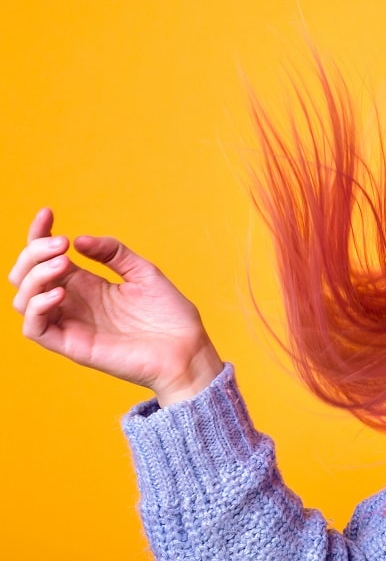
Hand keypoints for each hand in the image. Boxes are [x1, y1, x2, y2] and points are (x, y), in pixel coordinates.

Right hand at [9, 208, 223, 405]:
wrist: (187, 348)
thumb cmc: (169, 314)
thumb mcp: (143, 272)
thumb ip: (113, 253)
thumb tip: (78, 240)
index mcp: (86, 284)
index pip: (46, 257)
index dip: (39, 234)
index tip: (48, 212)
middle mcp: (73, 302)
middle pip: (26, 276)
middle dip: (33, 253)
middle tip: (61, 243)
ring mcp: (71, 324)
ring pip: (23, 300)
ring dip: (35, 276)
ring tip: (63, 263)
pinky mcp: (73, 346)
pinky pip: (36, 329)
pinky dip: (37, 307)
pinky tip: (61, 293)